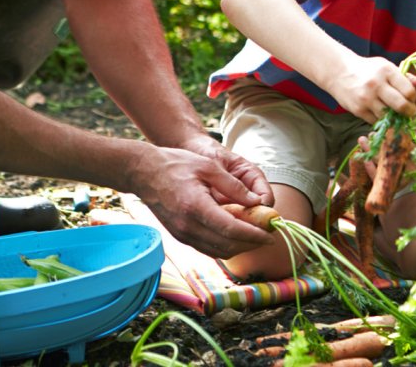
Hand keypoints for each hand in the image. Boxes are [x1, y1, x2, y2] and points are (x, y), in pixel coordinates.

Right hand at [129, 144, 274, 257]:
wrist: (144, 173)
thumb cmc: (176, 164)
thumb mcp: (208, 167)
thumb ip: (234, 186)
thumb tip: (257, 202)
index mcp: (196, 207)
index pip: (231, 230)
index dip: (254, 235)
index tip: (271, 235)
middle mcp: (188, 227)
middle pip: (227, 246)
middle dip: (251, 244)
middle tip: (268, 236)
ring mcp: (182, 235)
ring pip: (218, 252)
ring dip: (240, 248)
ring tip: (256, 236)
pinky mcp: (180, 236)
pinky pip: (208, 248)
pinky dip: (225, 246)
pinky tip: (236, 235)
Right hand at [326, 57, 415, 123]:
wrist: (339, 72)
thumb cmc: (368, 70)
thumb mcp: (386, 67)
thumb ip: (405, 77)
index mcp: (386, 71)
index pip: (409, 91)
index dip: (413, 98)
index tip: (410, 99)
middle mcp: (376, 85)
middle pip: (401, 106)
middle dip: (409, 112)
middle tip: (409, 112)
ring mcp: (366, 99)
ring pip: (389, 116)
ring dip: (395, 118)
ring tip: (394, 112)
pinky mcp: (358, 110)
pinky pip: (376, 121)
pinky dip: (382, 120)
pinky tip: (381, 113)